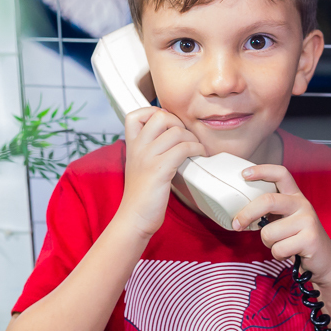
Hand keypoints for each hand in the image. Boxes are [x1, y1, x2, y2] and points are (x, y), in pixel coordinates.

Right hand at [119, 107, 205, 237]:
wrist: (135, 218)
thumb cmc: (142, 194)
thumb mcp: (140, 166)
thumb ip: (150, 149)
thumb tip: (174, 135)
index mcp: (132, 145)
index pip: (136, 114)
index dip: (154, 112)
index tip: (168, 124)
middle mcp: (137, 148)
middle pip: (160, 116)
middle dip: (179, 123)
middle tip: (186, 137)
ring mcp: (147, 158)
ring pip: (176, 131)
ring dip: (192, 138)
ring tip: (196, 148)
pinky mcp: (159, 170)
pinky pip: (183, 148)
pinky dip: (196, 149)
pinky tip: (199, 155)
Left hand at [231, 164, 330, 284]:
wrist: (325, 259)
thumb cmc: (298, 239)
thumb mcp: (286, 219)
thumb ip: (270, 212)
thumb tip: (239, 215)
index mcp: (294, 196)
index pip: (281, 174)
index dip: (262, 170)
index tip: (244, 174)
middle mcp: (302, 204)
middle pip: (268, 201)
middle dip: (247, 213)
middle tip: (237, 224)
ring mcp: (308, 221)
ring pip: (269, 232)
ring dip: (268, 243)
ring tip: (281, 244)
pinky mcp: (310, 239)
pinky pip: (278, 249)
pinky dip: (278, 255)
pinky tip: (289, 253)